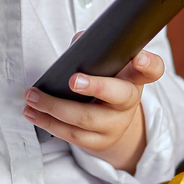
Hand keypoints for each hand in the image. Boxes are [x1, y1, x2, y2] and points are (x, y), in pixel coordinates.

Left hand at [24, 50, 160, 172]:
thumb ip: (95, 51)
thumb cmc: (106, 84)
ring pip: (86, 119)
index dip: (148, 64)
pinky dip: (49, 123)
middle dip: (96, 87)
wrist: (112, 122)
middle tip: (73, 80)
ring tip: (33, 97)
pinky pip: (72, 135)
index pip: (151, 70)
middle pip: (118, 96)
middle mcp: (129, 103)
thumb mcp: (107, 67)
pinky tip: (33, 113)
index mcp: (134, 78)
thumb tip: (79, 42)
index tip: (138, 59)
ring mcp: (115, 125)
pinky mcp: (98, 142)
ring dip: (54, 107)